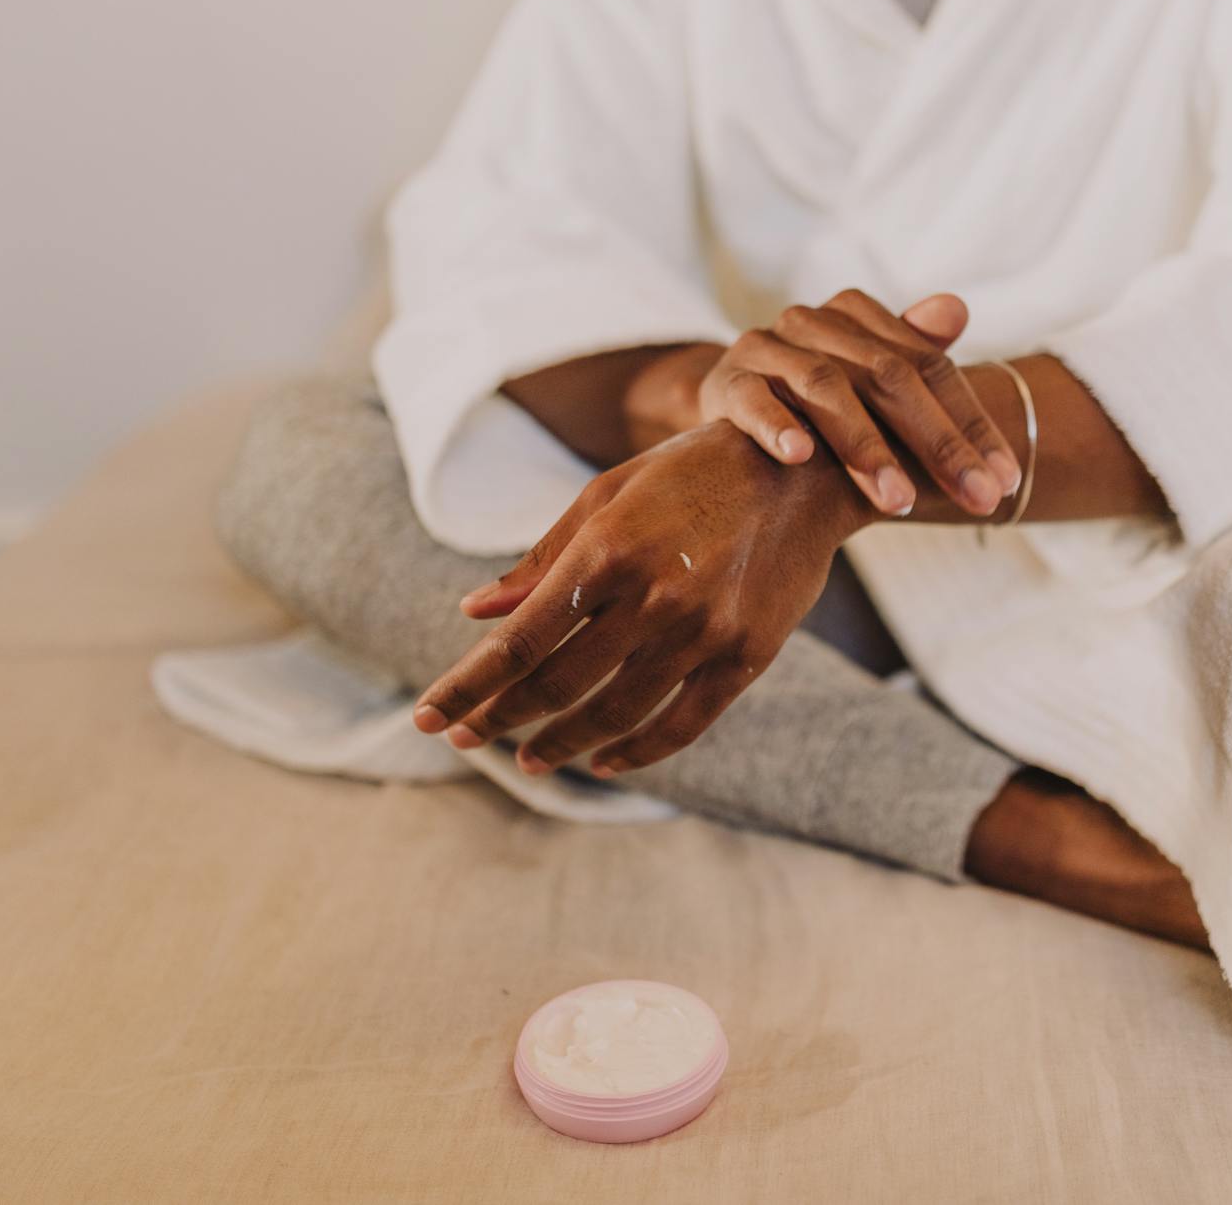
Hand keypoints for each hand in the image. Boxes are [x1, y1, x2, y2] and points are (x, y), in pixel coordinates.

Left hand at [411, 420, 865, 776]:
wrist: (802, 472)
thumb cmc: (689, 477)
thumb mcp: (607, 497)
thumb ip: (541, 558)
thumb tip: (473, 611)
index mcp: (607, 548)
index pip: (520, 639)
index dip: (469, 686)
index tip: (428, 718)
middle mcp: (653, 595)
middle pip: (558, 684)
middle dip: (501, 719)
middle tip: (466, 741)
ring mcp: (704, 631)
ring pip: (615, 713)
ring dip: (561, 744)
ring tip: (529, 759)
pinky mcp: (747, 656)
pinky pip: (681, 725)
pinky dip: (635, 752)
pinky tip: (603, 760)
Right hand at [697, 290, 1019, 516]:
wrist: (728, 401)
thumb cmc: (817, 401)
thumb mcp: (869, 382)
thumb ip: (916, 354)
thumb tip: (957, 308)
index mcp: (859, 316)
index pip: (929, 366)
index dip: (971, 424)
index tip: (1004, 482)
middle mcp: (814, 322)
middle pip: (887, 376)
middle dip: (938, 442)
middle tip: (975, 499)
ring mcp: (766, 348)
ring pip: (824, 388)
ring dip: (864, 445)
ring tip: (899, 500)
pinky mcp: (726, 381)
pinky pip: (752, 399)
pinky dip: (776, 425)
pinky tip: (801, 457)